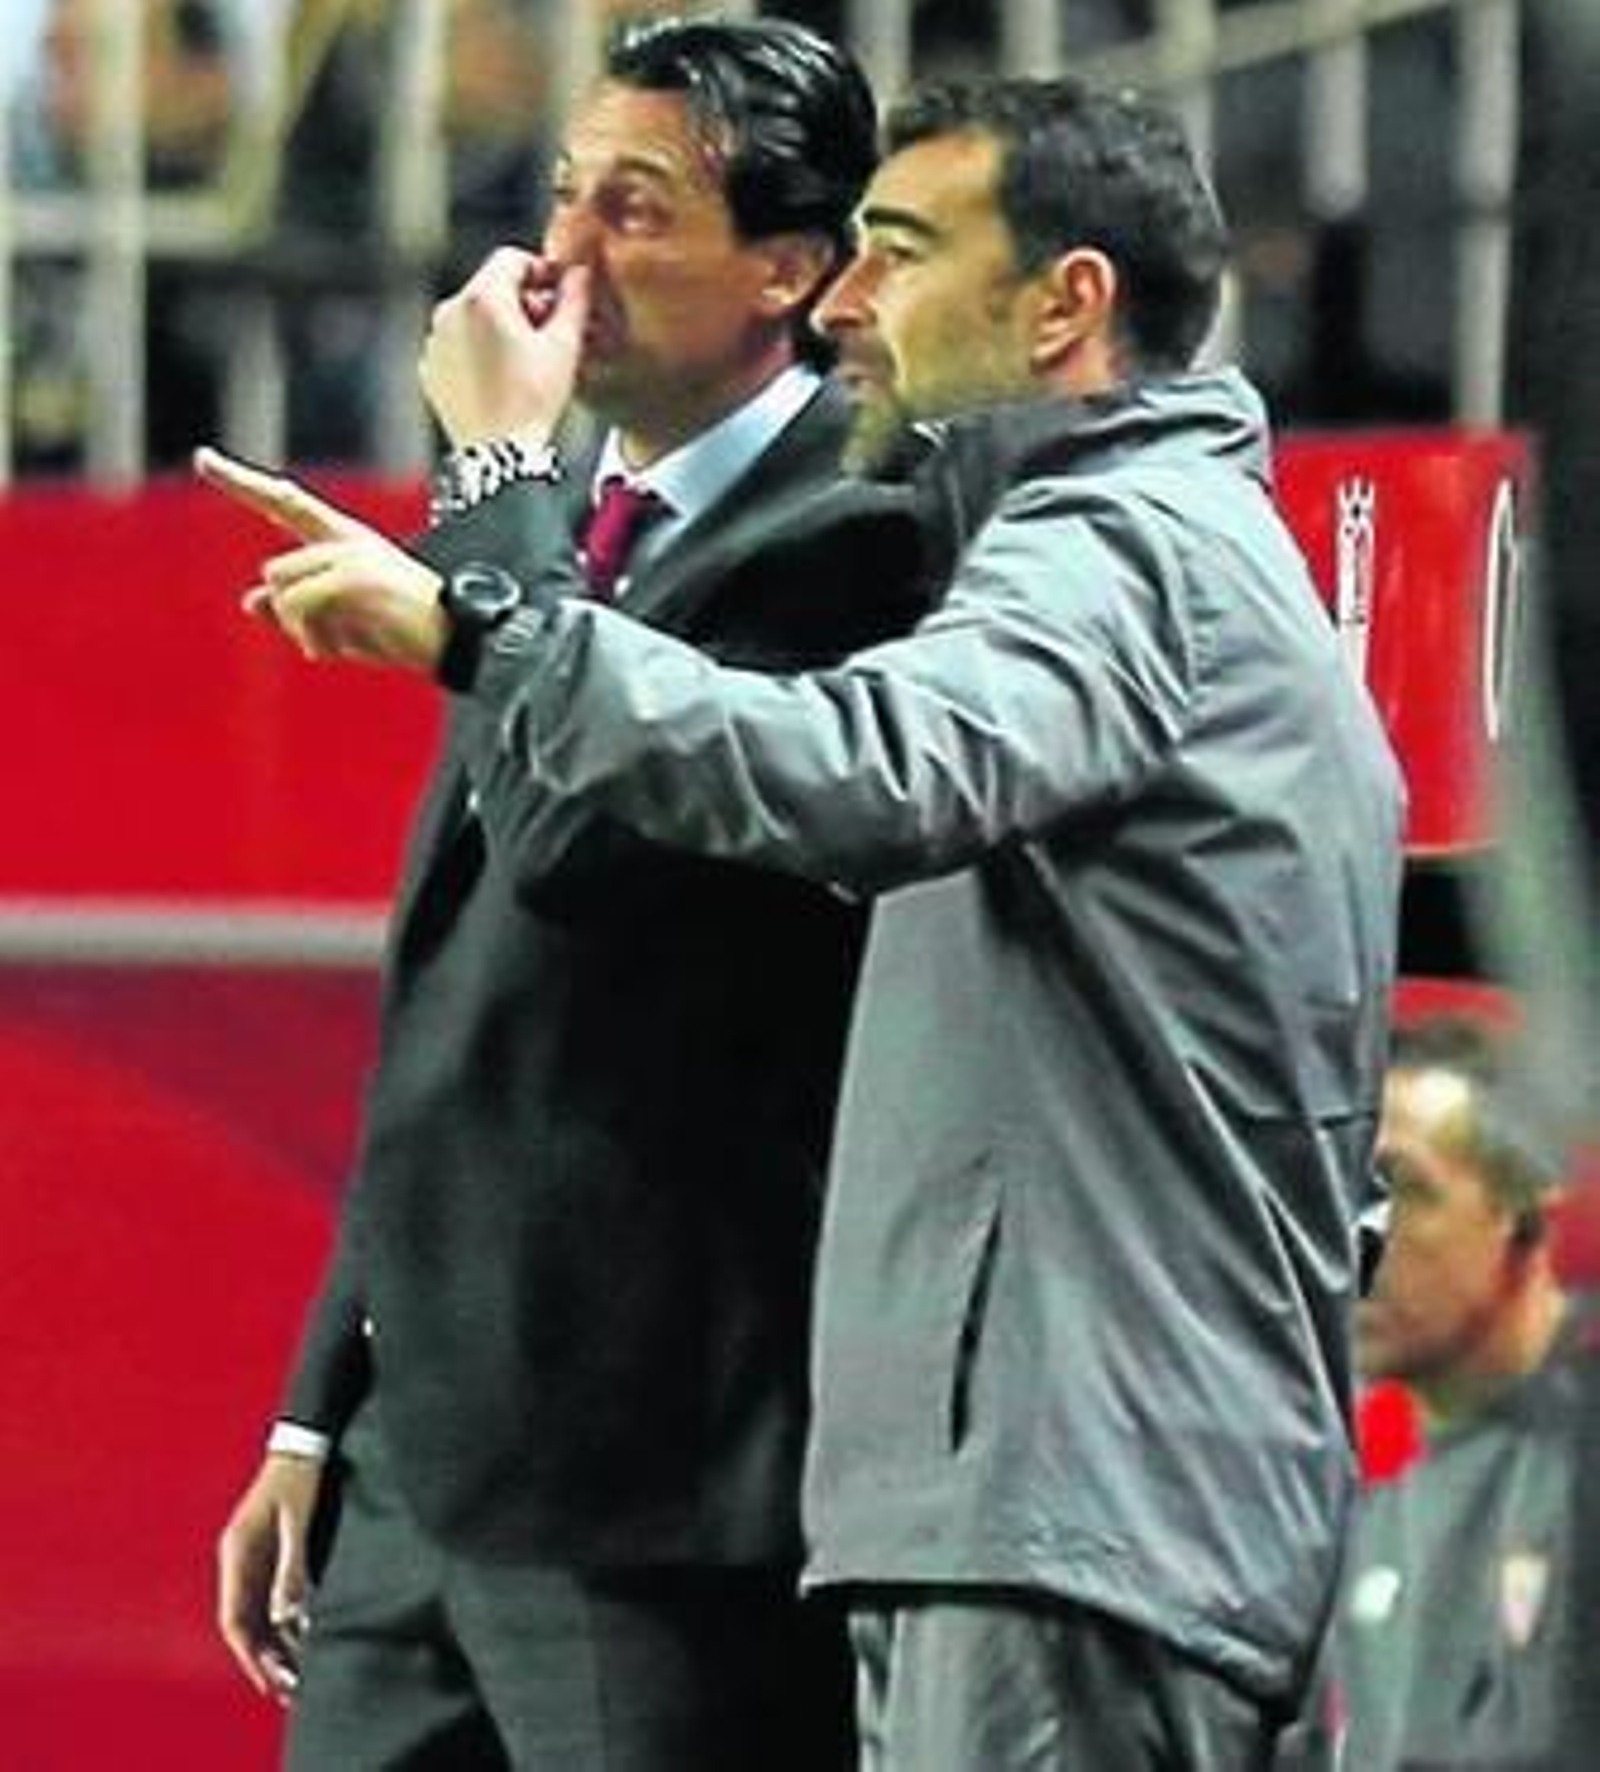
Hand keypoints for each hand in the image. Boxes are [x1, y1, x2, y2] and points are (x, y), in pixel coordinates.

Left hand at [194, 447, 446, 669]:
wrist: (455, 641)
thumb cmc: (405, 635)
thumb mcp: (343, 623)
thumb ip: (298, 609)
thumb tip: (251, 601)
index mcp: (346, 541)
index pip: (286, 503)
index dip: (242, 481)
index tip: (204, 460)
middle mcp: (346, 540)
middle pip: (274, 571)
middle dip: (289, 616)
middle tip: (322, 645)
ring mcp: (351, 554)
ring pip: (281, 589)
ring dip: (300, 629)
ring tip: (338, 646)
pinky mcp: (354, 577)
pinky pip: (298, 605)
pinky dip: (308, 636)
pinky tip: (334, 650)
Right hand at [216, 1452, 324, 1703]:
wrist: (303, 1443)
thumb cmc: (299, 1477)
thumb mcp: (297, 1520)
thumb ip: (292, 1565)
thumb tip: (286, 1614)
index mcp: (236, 1551)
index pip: (234, 1618)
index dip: (248, 1653)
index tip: (266, 1679)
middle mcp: (237, 1559)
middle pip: (243, 1622)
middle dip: (261, 1657)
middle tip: (285, 1687)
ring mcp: (250, 1557)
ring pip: (255, 1613)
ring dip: (271, 1643)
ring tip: (293, 1673)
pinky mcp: (266, 1553)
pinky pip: (267, 1597)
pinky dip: (280, 1622)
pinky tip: (298, 1639)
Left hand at [419, 248, 589, 445]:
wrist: (498, 455)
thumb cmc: (531, 403)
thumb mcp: (564, 347)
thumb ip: (574, 300)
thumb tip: (580, 273)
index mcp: (482, 297)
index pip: (512, 258)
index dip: (541, 271)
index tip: (559, 292)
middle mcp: (449, 311)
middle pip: (490, 286)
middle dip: (520, 301)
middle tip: (549, 330)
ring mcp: (435, 341)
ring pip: (472, 316)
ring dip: (498, 326)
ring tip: (525, 359)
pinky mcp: (430, 367)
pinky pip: (456, 345)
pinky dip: (477, 351)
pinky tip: (500, 377)